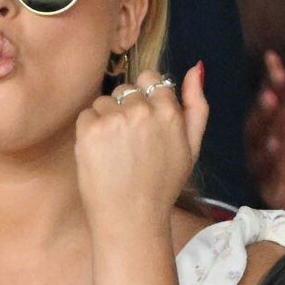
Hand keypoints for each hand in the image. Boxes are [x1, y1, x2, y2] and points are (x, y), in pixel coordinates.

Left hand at [77, 63, 207, 236]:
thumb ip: (197, 105)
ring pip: (105, 101)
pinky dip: (90, 132)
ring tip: (116, 152)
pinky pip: (87, 115)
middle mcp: (142, 110)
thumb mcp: (191, 147)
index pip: (151, 79)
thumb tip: (197, 67)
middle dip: (126, 109)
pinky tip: (101, 155)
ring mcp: (114, 119)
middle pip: (126, 89)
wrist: (131, 218)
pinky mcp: (90, 130)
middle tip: (131, 144)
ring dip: (107, 120)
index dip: (146, 100)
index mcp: (168, 111)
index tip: (144, 124)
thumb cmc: (163, 185)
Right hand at [245, 49, 284, 229]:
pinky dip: (266, 156)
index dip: (274, 74)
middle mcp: (269, 130)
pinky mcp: (260, 177)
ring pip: (255, 135)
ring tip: (273, 105)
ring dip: (263, 120)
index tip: (273, 57)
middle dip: (267, 98)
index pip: (276, 89)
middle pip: (262, 111)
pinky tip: (275, 146)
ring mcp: (261, 153)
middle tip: (273, 87)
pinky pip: (260, 165)